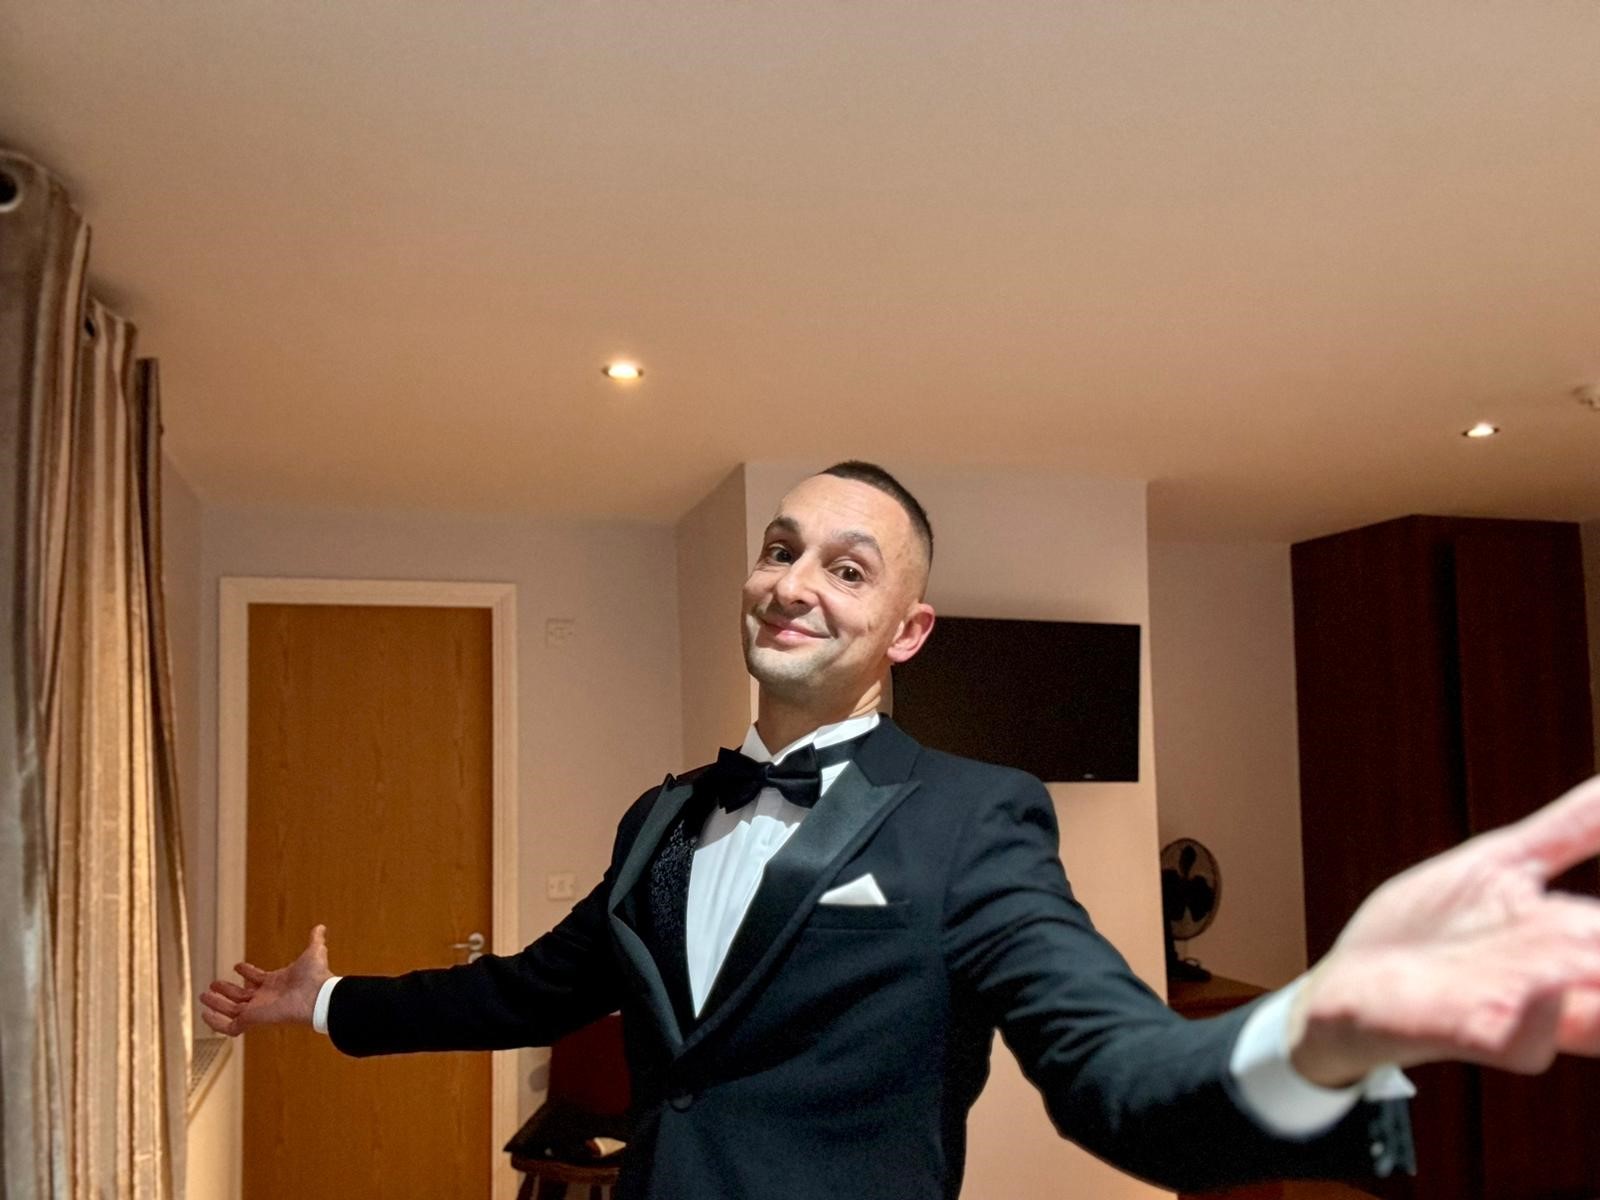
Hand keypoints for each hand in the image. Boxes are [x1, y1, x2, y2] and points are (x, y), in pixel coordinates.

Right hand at [199, 924, 332, 1036]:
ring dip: (217, 1003)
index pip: (258, 979)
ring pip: (231, 1009)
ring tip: (203, 995)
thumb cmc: (316, 977)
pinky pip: (229, 1026)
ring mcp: (258, 1010)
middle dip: (226, 990)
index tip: (238, 966)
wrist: (317, 996)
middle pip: (241, 996)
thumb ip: (315, 940)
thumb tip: (321, 927)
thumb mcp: (314, 953)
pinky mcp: (252, 1020)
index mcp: (277, 983)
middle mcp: (266, 998)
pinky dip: (216, 1022)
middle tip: (212, 984)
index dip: (248, 973)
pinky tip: (205, 1013)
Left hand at [1290, 773, 1599, 1086]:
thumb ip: (1572, 829)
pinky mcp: (1459, 1026)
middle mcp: (1559, 978)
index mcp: (1574, 940)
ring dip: (1599, 988)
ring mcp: (1512, 1005)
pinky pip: (1510, 1035)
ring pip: (1591, 1008)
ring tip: (1589, 959)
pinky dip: (1534, 1020)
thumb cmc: (1426, 935)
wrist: (1342, 990)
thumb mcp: (1503, 864)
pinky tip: (1547, 993)